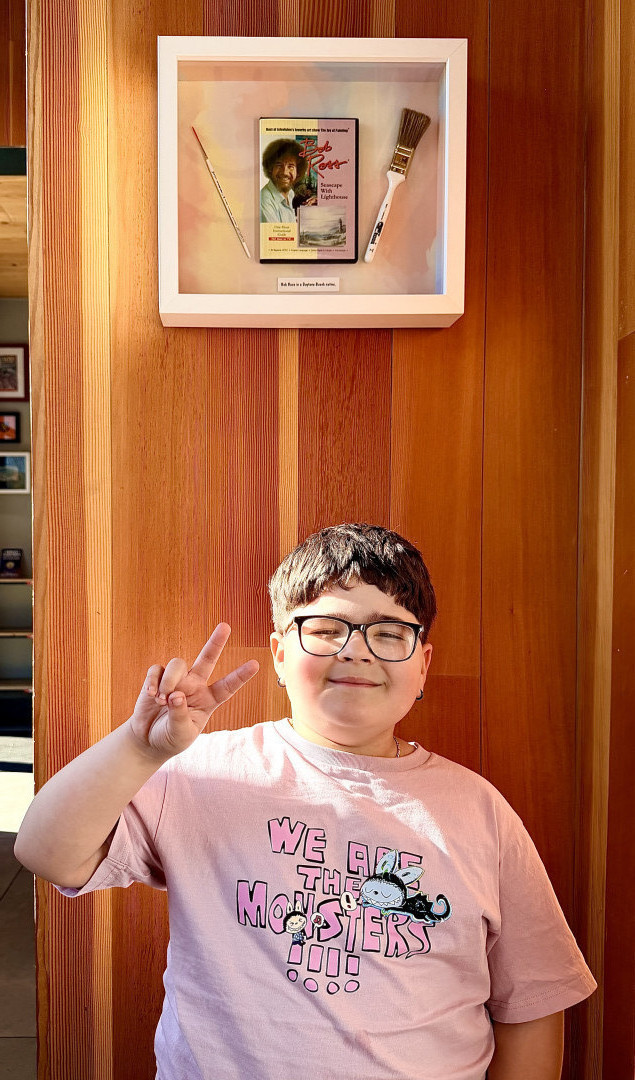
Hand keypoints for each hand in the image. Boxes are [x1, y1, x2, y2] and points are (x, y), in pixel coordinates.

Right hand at [129, 624, 258, 759]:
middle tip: (225, 626)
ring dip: (170, 680)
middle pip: (207, 659)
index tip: (255, 664)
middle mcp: (195, 686)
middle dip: (215, 642)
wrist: (148, 740)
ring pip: (177, 664)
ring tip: (162, 699)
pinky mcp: (157, 679)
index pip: (227, 687)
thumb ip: (179, 715)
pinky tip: (151, 694)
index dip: (240, 676)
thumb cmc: (170, 738)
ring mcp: (177, 680)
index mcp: (208, 701)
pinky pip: (157, 670)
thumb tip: (176, 695)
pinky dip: (152, 681)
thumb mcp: (181, 734)